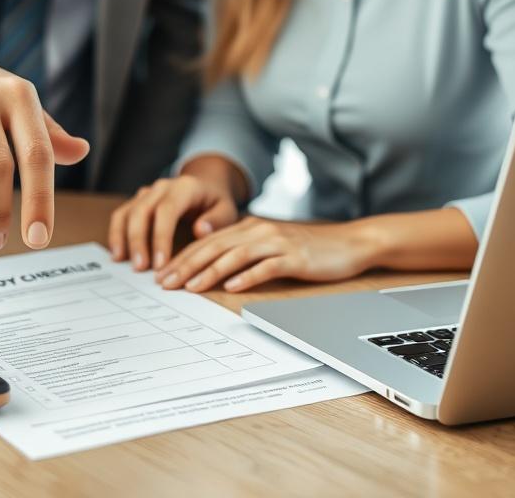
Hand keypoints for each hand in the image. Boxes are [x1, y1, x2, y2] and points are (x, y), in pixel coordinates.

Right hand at [107, 165, 241, 271]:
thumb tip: (200, 230)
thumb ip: (217, 220)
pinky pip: (121, 215)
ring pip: (127, 212)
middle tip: (140, 268)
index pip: (168, 209)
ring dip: (122, 237)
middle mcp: (161, 188)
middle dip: (138, 240)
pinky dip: (116, 234)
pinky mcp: (137, 202)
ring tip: (122, 262)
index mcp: (184, 187)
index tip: (160, 263)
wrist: (204, 185)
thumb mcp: (226, 209)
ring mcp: (146, 193)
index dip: (161, 236)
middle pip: (142, 210)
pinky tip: (118, 254)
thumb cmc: (215, 203)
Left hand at [154, 217, 382, 291]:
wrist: (351, 242)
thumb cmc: (310, 248)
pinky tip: (231, 287)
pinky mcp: (295, 257)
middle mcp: (259, 230)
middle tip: (165, 283)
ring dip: (210, 271)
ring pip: (235, 255)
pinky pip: (266, 266)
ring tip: (190, 287)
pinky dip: (247, 276)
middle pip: (215, 247)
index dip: (183, 258)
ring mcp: (277, 242)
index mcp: (250, 227)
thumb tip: (215, 270)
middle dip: (186, 265)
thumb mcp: (272, 245)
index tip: (163, 274)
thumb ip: (246, 251)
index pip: (208, 242)